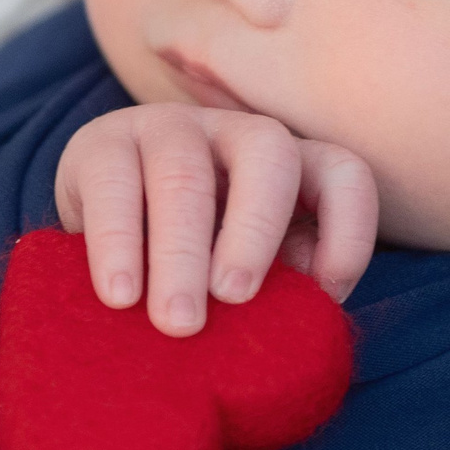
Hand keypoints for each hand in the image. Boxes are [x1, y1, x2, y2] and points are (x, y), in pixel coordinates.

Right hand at [54, 103, 378, 336]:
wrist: (101, 250)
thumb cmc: (196, 272)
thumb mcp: (247, 275)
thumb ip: (282, 285)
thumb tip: (307, 305)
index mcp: (287, 165)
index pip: (342, 172)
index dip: (348, 231)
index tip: (326, 294)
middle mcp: (235, 133)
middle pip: (269, 151)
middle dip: (256, 227)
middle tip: (234, 298)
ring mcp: (168, 129)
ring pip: (183, 171)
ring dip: (182, 250)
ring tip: (177, 321)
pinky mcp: (101, 143)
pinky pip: (113, 183)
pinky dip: (118, 244)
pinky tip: (120, 297)